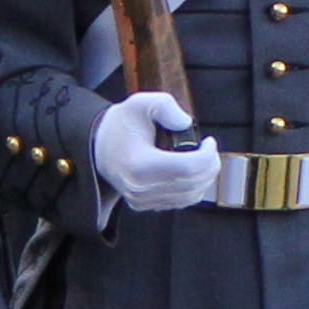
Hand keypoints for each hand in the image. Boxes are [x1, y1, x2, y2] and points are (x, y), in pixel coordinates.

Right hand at [90, 90, 216, 212]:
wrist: (99, 146)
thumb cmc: (121, 125)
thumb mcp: (140, 103)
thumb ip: (165, 106)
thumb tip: (185, 123)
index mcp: (140, 165)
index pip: (188, 167)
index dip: (207, 154)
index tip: (208, 141)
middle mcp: (139, 188)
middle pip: (193, 183)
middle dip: (210, 164)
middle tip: (208, 149)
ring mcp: (141, 200)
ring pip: (190, 195)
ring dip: (204, 176)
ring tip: (201, 158)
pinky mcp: (143, 205)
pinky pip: (180, 202)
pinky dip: (193, 187)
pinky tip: (190, 171)